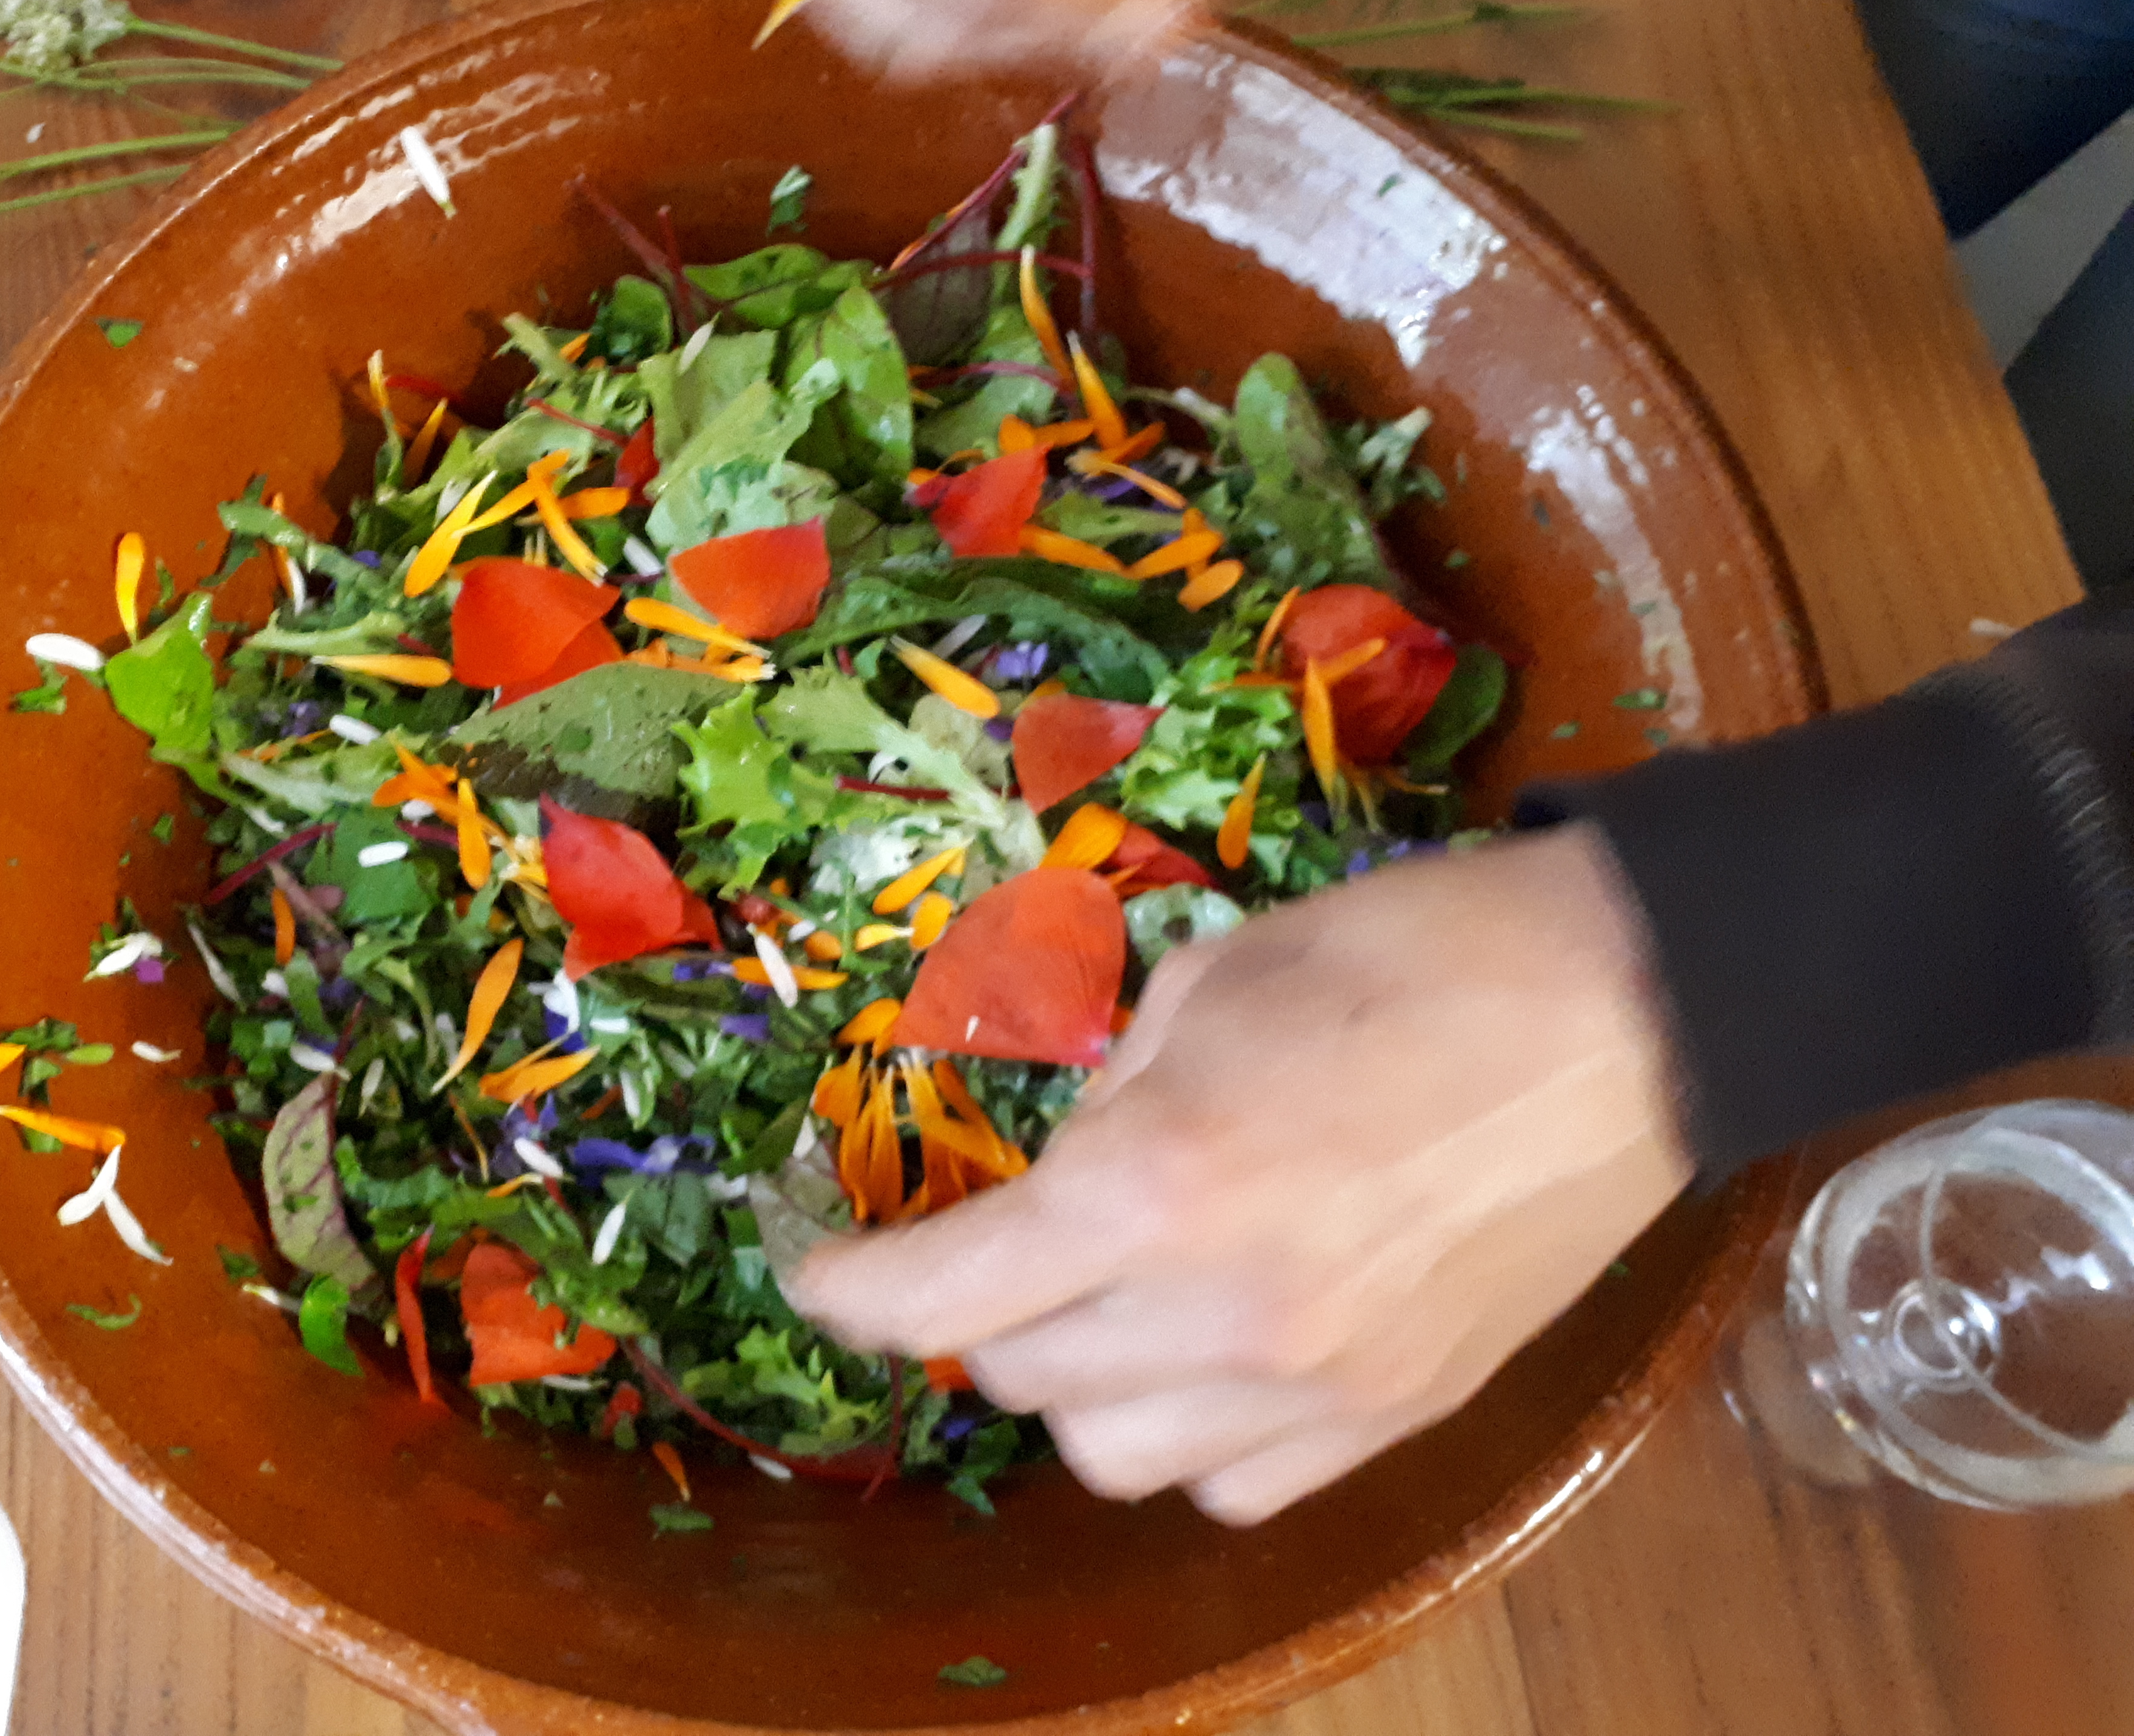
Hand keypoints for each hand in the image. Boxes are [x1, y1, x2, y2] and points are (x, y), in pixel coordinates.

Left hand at [787, 825, 1695, 1523]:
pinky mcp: (1398, 1417)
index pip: (947, 1289)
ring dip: (1075, 1385)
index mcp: (1156, 1184)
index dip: (851, 1293)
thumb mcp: (1214, 982)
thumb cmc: (1410, 957)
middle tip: (996, 1243)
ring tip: (1103, 1302)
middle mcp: (1222, 1313)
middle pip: (1021, 1378)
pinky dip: (1189, 1434)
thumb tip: (1071, 1158)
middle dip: (974, 1313)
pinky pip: (1238, 1484)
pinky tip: (1206, 1354)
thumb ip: (1116, 1088)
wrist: (1626, 1015)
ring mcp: (1318, 1385)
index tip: (815, 1275)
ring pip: (1117, 1457)